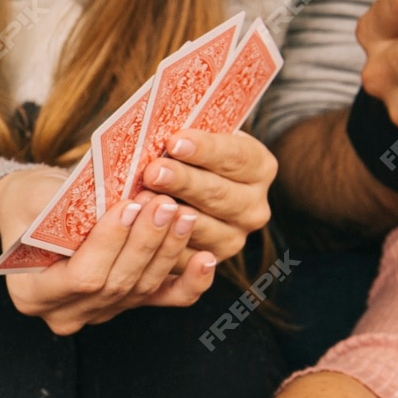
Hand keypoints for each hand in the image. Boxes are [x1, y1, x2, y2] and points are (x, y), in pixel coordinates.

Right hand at [0, 169, 215, 335]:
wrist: (34, 213)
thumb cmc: (29, 204)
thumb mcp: (33, 200)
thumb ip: (62, 207)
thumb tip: (114, 198)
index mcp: (32, 296)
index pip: (80, 278)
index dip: (109, 244)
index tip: (128, 206)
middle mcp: (66, 313)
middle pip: (116, 284)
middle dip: (144, 241)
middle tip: (163, 203)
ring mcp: (100, 313)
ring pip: (143, 288)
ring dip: (167, 250)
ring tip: (181, 213)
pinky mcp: (128, 304)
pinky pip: (165, 299)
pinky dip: (191, 282)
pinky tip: (207, 259)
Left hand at [137, 129, 275, 260]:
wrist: (190, 194)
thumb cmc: (187, 158)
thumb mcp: (195, 141)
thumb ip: (184, 140)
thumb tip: (158, 135)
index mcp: (259, 167)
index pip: (235, 156)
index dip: (204, 149)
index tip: (174, 141)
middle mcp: (254, 207)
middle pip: (218, 193)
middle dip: (183, 182)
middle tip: (153, 172)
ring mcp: (234, 238)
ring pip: (202, 227)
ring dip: (169, 215)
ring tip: (141, 200)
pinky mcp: (208, 261)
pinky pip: (185, 256)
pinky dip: (160, 242)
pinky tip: (139, 228)